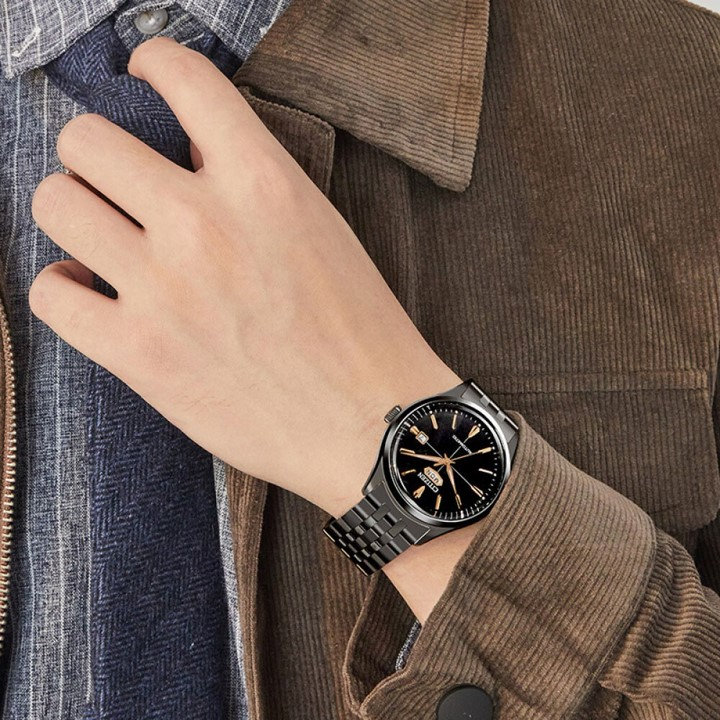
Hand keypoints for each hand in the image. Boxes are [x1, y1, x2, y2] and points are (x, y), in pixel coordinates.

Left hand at [29, 36, 459, 515]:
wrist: (371, 425)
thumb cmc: (360, 333)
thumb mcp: (322, 232)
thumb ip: (253, 184)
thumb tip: (190, 155)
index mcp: (263, 183)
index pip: (180, 74)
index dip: (151, 65)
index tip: (144, 81)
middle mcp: (203, 224)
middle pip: (87, 140)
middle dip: (97, 154)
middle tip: (118, 183)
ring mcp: (164, 290)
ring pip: (54, 204)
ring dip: (73, 212)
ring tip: (101, 237)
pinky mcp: (139, 354)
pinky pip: (48, 294)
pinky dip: (61, 287)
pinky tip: (90, 291)